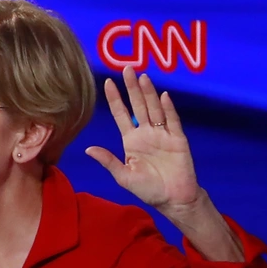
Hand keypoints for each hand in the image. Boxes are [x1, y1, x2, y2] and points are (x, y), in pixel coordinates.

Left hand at [85, 67, 202, 211]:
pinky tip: (162, 96)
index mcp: (131, 140)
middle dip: (132, 88)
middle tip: (127, 68)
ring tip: (142, 77)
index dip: (115, 99)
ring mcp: (163, 134)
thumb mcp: (123, 176)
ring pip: (154, 109)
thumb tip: (88, 149)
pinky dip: (168, 109)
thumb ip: (108, 161)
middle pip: (138, 105)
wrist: (172, 199)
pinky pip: (172, 121)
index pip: (121, 114)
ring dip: (148, 93)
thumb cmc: (147, 189)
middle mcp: (146, 133)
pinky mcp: (178, 140)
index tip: (107, 82)